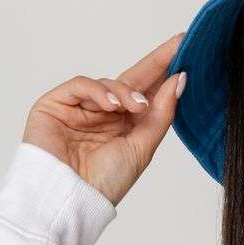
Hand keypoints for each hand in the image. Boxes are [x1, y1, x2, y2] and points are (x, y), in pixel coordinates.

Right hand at [22, 32, 186, 206]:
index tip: (187, 50)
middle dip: (156, 63)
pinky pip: (80, 85)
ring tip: (136, 106)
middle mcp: (104, 114)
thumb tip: (179, 79)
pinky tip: (112, 105)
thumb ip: (161, 112)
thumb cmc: (105, 181)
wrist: (71, 198)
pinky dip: (98, 91)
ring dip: (126, 91)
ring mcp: (79, 108)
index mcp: (125, 125)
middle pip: (132, 80)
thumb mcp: (143, 146)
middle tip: (178, 47)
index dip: (165, 71)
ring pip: (108, 83)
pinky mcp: (55, 104)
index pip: (148, 92)